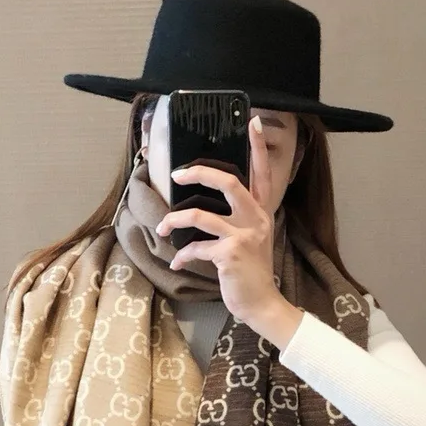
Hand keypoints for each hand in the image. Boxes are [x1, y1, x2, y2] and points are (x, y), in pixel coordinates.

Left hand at [156, 116, 302, 347]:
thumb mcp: (251, 240)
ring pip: (200, 215)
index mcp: (261, 211)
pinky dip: (182, 255)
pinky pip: (196, 247)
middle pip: (227, 181)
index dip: (258, 147)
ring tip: (162, 227)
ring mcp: (243, 236)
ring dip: (174, 221)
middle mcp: (256, 218)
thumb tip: (202, 210)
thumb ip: (238, 220)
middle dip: (198, 172)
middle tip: (178, 173)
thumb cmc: (251, 272)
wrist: (261, 304)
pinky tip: (177, 263)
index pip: (263, 172)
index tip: (253, 122)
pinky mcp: (230, 254)